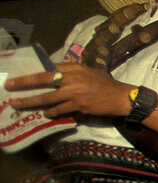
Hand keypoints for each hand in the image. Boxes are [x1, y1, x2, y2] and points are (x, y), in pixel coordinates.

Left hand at [5, 64, 130, 118]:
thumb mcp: (89, 73)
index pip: (50, 68)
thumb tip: (54, 76)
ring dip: (31, 101)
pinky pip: (59, 109)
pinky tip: (45, 114)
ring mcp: (76, 92)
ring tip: (18, 104)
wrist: (122, 97)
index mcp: (76, 68)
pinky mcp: (79, 105)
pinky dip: (50, 112)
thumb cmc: (105, 85)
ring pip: (47, 97)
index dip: (34, 72)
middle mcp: (74, 78)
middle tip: (9, 86)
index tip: (21, 76)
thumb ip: (72, 73)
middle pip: (44, 79)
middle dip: (24, 83)